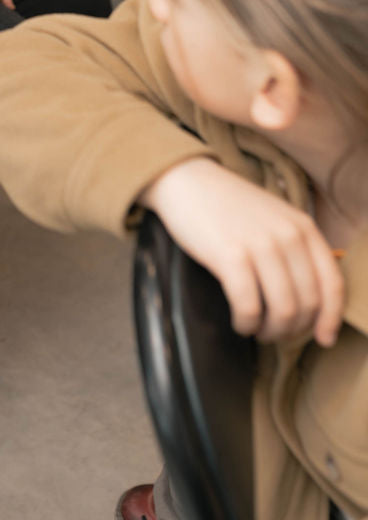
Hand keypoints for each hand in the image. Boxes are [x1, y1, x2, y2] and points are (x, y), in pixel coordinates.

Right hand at [140, 157, 345, 346]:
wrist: (187, 181)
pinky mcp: (231, 256)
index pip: (332, 284)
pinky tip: (239, 322)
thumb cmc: (228, 205)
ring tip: (257, 329)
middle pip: (307, 303)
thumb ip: (296, 249)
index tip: (323, 338)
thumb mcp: (275, 218)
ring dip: (270, 331)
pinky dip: (246, 323)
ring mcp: (261, 245)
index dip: (330, 318)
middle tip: (275, 332)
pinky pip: (249, 307)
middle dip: (292, 329)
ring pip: (282, 310)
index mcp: (303, 227)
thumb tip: (310, 300)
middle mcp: (288, 236)